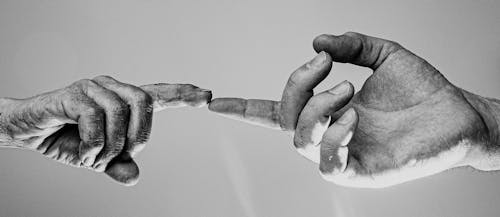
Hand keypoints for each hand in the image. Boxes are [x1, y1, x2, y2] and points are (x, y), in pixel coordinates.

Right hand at [0, 75, 210, 185]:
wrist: (28, 131)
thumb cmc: (66, 139)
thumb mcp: (97, 158)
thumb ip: (118, 165)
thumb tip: (135, 178)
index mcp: (123, 100)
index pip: (158, 94)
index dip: (181, 94)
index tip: (206, 95)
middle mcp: (112, 87)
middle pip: (145, 102)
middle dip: (140, 135)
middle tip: (123, 154)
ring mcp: (93, 87)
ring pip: (120, 112)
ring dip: (110, 144)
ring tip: (94, 157)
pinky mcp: (73, 93)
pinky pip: (94, 118)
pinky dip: (91, 144)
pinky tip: (81, 153)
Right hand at [208, 32, 497, 187]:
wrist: (459, 113)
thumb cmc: (422, 89)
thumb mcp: (383, 54)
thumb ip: (350, 44)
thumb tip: (315, 39)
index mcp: (327, 110)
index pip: (275, 112)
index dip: (243, 107)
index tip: (213, 101)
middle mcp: (327, 135)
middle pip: (285, 118)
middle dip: (297, 85)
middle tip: (325, 62)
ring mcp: (341, 156)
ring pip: (299, 139)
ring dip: (315, 107)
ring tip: (346, 86)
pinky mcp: (359, 174)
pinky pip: (326, 162)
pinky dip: (332, 134)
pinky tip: (354, 117)